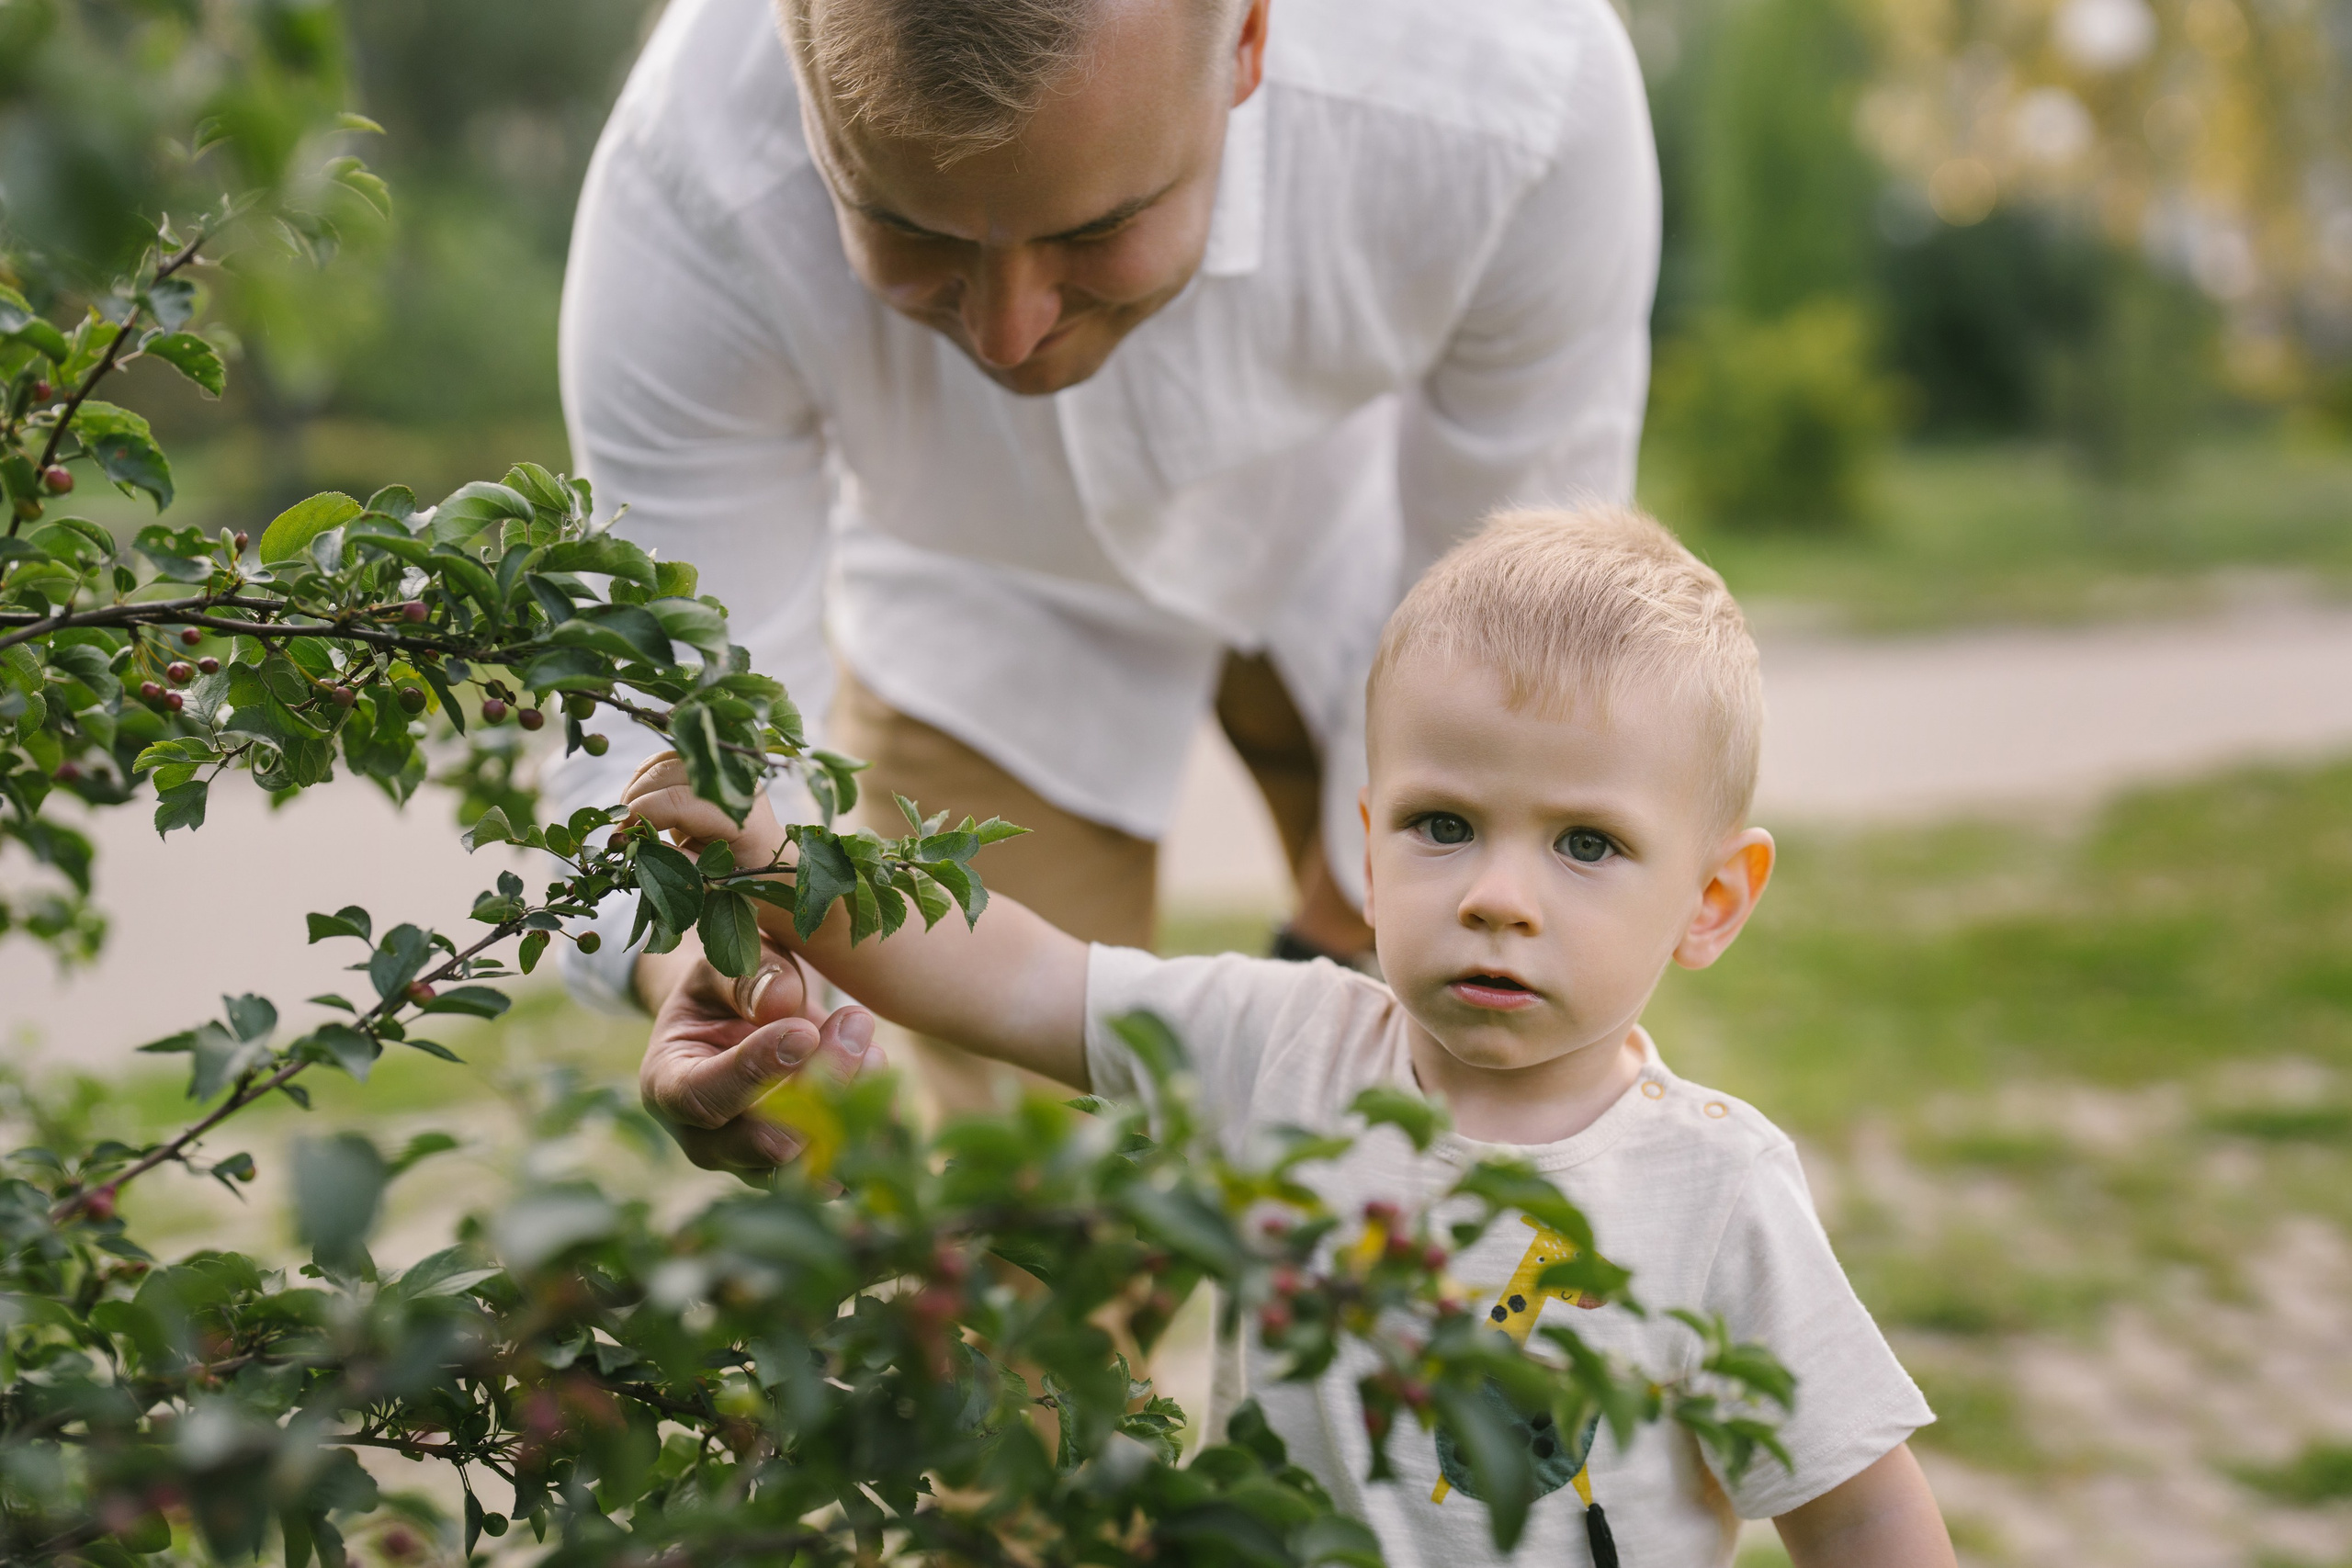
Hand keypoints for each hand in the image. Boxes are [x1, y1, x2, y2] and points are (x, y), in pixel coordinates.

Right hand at [622, 750, 785, 867]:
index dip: (643, 814)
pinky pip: (667, 761)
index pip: (681, 801)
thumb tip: (636, 844)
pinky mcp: (711, 766)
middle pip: (670, 772)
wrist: (764, 859)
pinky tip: (640, 804)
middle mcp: (736, 786)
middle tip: (620, 830)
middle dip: (636, 799)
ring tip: (629, 819)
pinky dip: (646, 779)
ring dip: (637, 787)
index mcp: (742, 818)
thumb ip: (676, 863)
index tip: (619, 837)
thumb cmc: (740, 875)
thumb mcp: (709, 881)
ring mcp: (724, 771)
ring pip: (665, 760)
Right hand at [637, 938, 885, 1178]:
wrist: (737, 1024)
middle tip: (856, 1023)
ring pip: (811, 1162)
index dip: (754, 1070)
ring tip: (875, 1051)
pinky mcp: (797, 1171)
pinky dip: (872, 1133)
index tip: (803, 1030)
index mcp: (667, 1086)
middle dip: (820, 1085)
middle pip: (766, 1141)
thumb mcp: (721, 968)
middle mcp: (705, 1141)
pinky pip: (842, 1167)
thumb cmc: (723, 990)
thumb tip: (780, 1001)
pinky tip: (889, 1088)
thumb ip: (744, 978)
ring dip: (853, 1109)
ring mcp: (752, 1165)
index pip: (703, 1097)